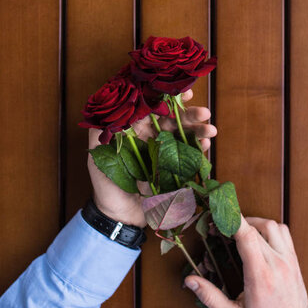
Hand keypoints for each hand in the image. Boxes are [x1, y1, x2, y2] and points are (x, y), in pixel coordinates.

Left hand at [87, 89, 215, 226]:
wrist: (118, 216)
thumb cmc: (105, 184)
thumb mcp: (97, 156)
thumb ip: (99, 132)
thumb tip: (107, 108)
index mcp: (135, 129)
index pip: (153, 108)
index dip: (168, 99)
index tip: (183, 91)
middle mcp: (152, 136)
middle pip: (173, 119)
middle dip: (189, 114)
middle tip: (204, 111)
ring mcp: (165, 152)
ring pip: (184, 134)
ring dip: (199, 129)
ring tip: (211, 129)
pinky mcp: (174, 168)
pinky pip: (189, 155)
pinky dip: (199, 148)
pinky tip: (206, 145)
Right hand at [185, 216, 307, 307]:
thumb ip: (211, 297)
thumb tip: (190, 281)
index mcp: (260, 277)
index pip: (247, 236)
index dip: (232, 220)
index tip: (218, 214)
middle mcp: (277, 264)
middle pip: (255, 228)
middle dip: (235, 223)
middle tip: (220, 230)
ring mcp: (288, 261)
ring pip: (272, 225)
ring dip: (254, 223)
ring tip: (240, 232)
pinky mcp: (294, 260)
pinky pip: (283, 232)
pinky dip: (270, 228)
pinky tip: (259, 238)